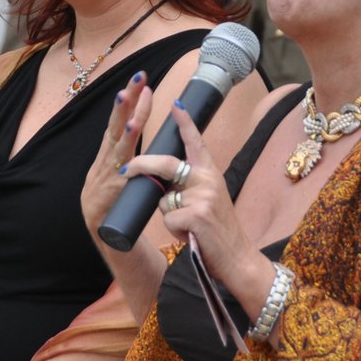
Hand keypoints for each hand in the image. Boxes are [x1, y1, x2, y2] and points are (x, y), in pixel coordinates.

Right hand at [80, 71, 152, 240]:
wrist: (100, 225)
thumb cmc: (113, 192)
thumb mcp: (119, 164)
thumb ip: (128, 146)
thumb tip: (140, 120)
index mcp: (110, 149)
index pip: (121, 118)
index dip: (130, 100)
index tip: (141, 79)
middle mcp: (107, 157)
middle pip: (117, 125)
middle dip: (127, 102)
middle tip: (137, 80)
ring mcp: (108, 173)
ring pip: (117, 147)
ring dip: (125, 129)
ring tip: (132, 111)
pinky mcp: (112, 192)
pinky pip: (121, 178)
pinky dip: (126, 169)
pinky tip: (131, 161)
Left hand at [120, 101, 258, 289]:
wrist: (236, 257)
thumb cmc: (217, 230)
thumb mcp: (208, 199)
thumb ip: (190, 184)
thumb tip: (162, 177)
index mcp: (210, 172)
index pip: (195, 141)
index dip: (185, 122)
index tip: (175, 103)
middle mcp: (208, 179)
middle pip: (166, 163)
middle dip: (141, 165)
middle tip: (124, 170)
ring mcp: (203, 196)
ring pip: (164, 198)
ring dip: (168, 214)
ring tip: (187, 225)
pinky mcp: (196, 214)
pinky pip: (168, 218)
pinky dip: (174, 229)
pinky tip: (190, 234)